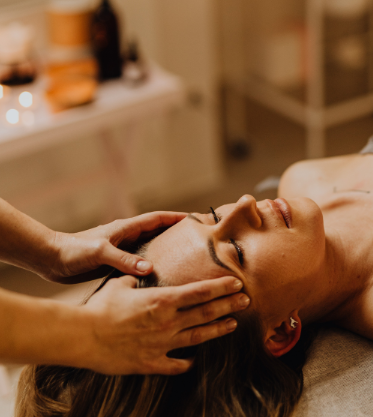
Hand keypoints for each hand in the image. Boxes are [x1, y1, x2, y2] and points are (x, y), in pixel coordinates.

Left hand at [46, 212, 186, 283]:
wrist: (51, 259)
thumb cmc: (74, 250)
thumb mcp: (100, 253)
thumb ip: (124, 260)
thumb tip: (151, 268)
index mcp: (126, 228)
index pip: (158, 219)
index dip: (177, 217)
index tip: (196, 218)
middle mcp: (127, 237)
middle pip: (158, 233)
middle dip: (177, 234)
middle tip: (197, 242)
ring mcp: (122, 250)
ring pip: (150, 249)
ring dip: (166, 252)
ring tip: (186, 262)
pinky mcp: (115, 264)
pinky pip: (139, 264)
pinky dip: (152, 267)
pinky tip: (160, 279)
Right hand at [81, 275, 249, 374]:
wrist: (83, 336)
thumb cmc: (101, 306)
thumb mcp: (122, 283)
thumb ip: (139, 276)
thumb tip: (146, 266)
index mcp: (163, 300)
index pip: (201, 291)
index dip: (222, 287)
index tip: (237, 283)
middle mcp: (168, 322)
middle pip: (206, 313)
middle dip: (228, 305)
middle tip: (246, 300)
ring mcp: (162, 345)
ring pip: (199, 337)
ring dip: (218, 330)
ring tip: (233, 324)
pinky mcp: (151, 363)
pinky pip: (176, 365)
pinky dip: (187, 362)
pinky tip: (195, 360)